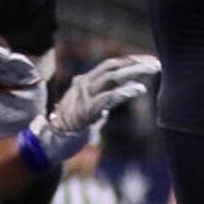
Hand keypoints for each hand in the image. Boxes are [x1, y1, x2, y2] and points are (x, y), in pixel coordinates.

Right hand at [27, 54, 160, 165]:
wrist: (49, 143)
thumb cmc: (70, 128)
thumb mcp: (87, 107)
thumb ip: (101, 99)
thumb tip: (117, 95)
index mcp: (84, 81)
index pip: (110, 65)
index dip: (129, 61)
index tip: (147, 60)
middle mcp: (83, 84)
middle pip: (112, 66)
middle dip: (134, 63)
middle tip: (155, 63)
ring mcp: (84, 95)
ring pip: (111, 77)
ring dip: (133, 72)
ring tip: (151, 70)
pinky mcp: (87, 109)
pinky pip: (109, 97)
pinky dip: (125, 91)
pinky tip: (139, 89)